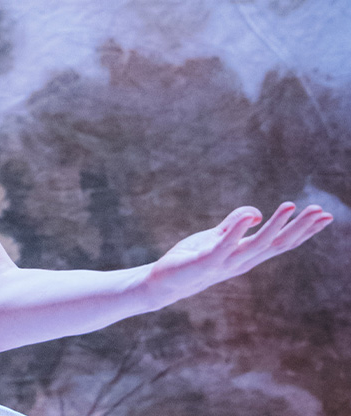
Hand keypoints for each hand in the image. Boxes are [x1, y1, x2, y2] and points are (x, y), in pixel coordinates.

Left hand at [147, 202, 332, 301]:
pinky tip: (251, 216)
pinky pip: (225, 245)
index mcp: (247, 255)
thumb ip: (235, 223)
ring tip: (290, 206)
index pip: (282, 242)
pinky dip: (238, 230)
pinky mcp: (206, 261)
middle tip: (321, 211)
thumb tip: (256, 213)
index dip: (304, 230)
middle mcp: (242, 261)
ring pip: (258, 245)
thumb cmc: (192, 258)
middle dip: (301, 228)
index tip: (326, 216)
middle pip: (278, 244)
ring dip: (276, 226)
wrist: (164, 282)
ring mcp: (226, 262)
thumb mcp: (217, 236)